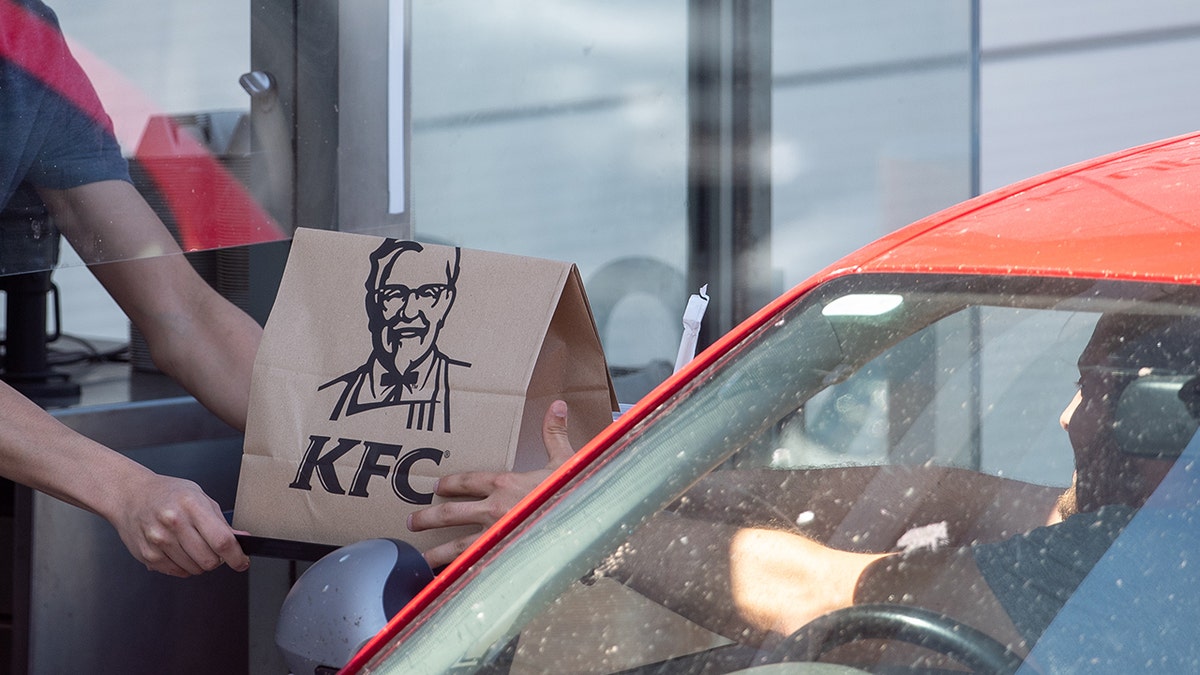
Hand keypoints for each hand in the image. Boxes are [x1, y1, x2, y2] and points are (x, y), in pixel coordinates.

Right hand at [109, 471, 249, 576]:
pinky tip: (178, 549)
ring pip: (195, 569)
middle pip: (209, 560)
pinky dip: (184, 566)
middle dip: (218, 559)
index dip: (236, 556)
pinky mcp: (148, 555)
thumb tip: (242, 538)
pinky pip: (178, 572)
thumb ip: (221, 521)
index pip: (221, 540)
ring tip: (192, 544)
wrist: (131, 496)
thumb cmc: (168, 494)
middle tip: (213, 549)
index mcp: (191, 505)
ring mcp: (158, 540)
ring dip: (200, 563)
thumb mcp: (199, 497)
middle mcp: (173, 523)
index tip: (242, 562)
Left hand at [409, 399, 575, 567]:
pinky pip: (473, 567)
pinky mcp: (502, 559)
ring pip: (456, 545)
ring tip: (419, 557)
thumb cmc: (575, 492)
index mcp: (505, 483)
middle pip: (451, 513)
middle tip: (411, 522)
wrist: (584, 523)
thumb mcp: (566, 460)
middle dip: (428, 517)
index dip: (450, 483)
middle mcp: (494, 509)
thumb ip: (555, 434)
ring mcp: (495, 536)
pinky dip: (456, 574)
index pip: (468, 481)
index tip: (436, 487)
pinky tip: (444, 580)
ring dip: (434, 551)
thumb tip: (557, 405)